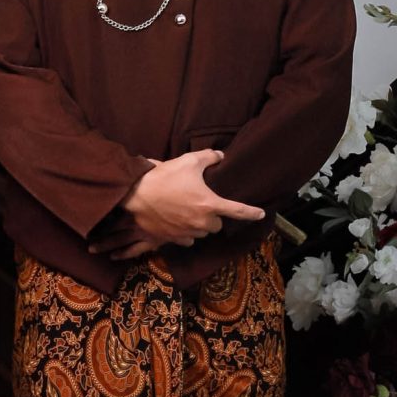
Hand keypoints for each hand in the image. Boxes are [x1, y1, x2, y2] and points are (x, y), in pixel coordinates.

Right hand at [121, 149, 263, 248]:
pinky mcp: (172, 239)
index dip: (252, 212)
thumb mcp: (188, 161)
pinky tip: (179, 223)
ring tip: (189, 212)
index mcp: (210, 205)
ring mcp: (186, 233)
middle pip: (216, 225)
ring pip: (202, 233)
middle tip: (203, 204)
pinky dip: (186, 233)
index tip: (261, 214)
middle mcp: (201, 222)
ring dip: (200, 225)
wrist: (135, 195)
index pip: (238, 211)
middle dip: (213, 217)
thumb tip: (220, 156)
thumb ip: (209, 157)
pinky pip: (186, 240)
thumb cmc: (164, 177)